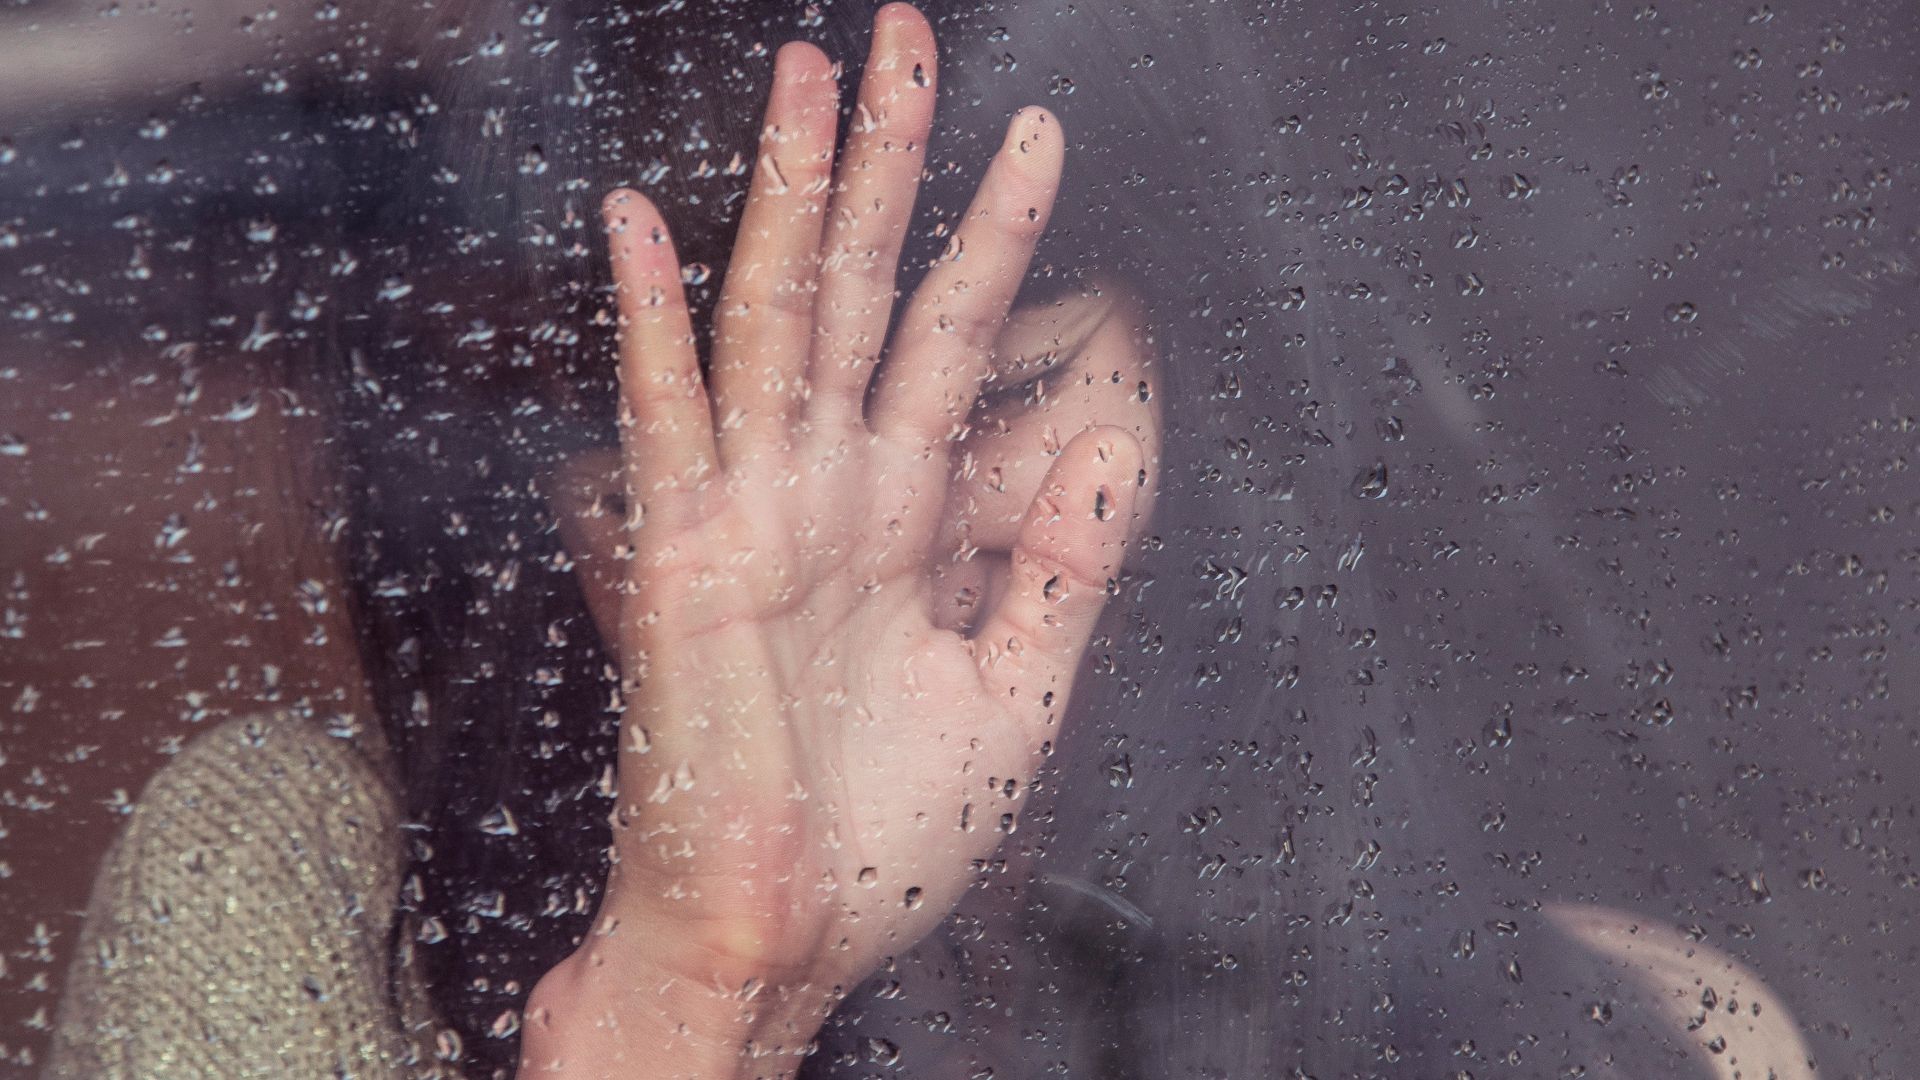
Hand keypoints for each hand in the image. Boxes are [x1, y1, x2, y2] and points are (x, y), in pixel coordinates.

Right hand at [524, 6, 1157, 1075]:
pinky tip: (644, 224)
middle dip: (888, 167)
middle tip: (907, 43)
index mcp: (895, 524)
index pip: (946, 344)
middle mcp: (821, 498)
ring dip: (789, 199)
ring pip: (774, 324)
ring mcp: (749, 519)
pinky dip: (652, 323)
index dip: (992, 241)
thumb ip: (1063, 567)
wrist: (783, 946)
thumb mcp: (1010, 693)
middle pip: (858, 294)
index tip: (1037, 143)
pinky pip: (670, 424)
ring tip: (811, 77)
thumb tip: (1109, 440)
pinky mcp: (684, 566)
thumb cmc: (875, 843)